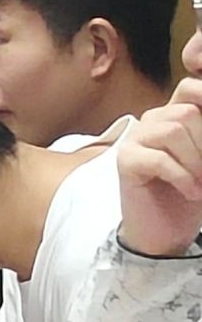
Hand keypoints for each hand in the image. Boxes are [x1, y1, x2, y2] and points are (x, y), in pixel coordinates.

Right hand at [117, 79, 201, 257]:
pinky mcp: (126, 160)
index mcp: (175, 116)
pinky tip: (189, 193)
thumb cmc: (192, 194)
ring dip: (196, 163)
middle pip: (186, 112)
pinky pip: (160, 159)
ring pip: (173, 130)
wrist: (164, 233)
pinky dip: (182, 179)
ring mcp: (136, 139)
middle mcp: (153, 121)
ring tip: (200, 184)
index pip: (190, 87)